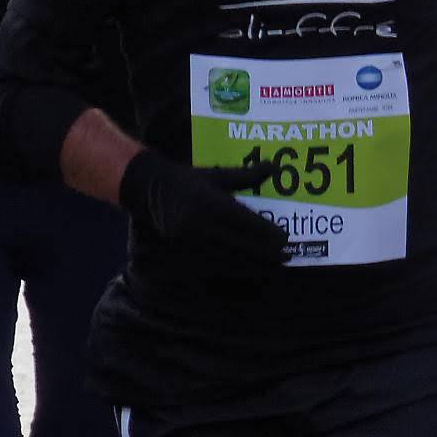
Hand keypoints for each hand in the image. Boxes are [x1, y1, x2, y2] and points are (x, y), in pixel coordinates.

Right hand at [117, 149, 287, 272]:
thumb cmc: (188, 180)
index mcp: (210, 202)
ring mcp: (191, 240)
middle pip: (241, 244)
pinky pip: (215, 264)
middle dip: (266, 253)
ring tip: (274, 265)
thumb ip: (246, 175)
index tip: (286, 238)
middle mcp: (200, 223)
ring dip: (254, 264)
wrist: (149, 190)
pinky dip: (236, 268)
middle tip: (286, 256)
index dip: (267, 233)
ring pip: (230, 258)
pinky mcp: (184, 250)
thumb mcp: (216, 174)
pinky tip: (251, 269)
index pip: (246, 222)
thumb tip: (273, 167)